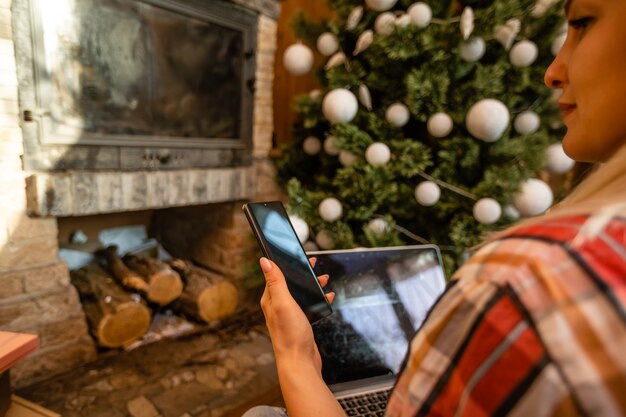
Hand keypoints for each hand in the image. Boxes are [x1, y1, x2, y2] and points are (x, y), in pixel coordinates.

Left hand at [259, 257, 334, 373]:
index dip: (287, 263)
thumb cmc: (290, 334)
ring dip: (313, 284)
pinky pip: (310, 304)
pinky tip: (328, 297)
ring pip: (302, 292)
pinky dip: (319, 298)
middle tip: (314, 264)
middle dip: (303, 272)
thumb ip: (275, 281)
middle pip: (291, 282)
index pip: (276, 274)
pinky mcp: (300, 322)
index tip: (298, 254)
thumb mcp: (283, 302)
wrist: (300, 362)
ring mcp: (289, 314)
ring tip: (324, 279)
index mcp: (270, 298)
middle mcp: (278, 305)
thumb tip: (264, 261)